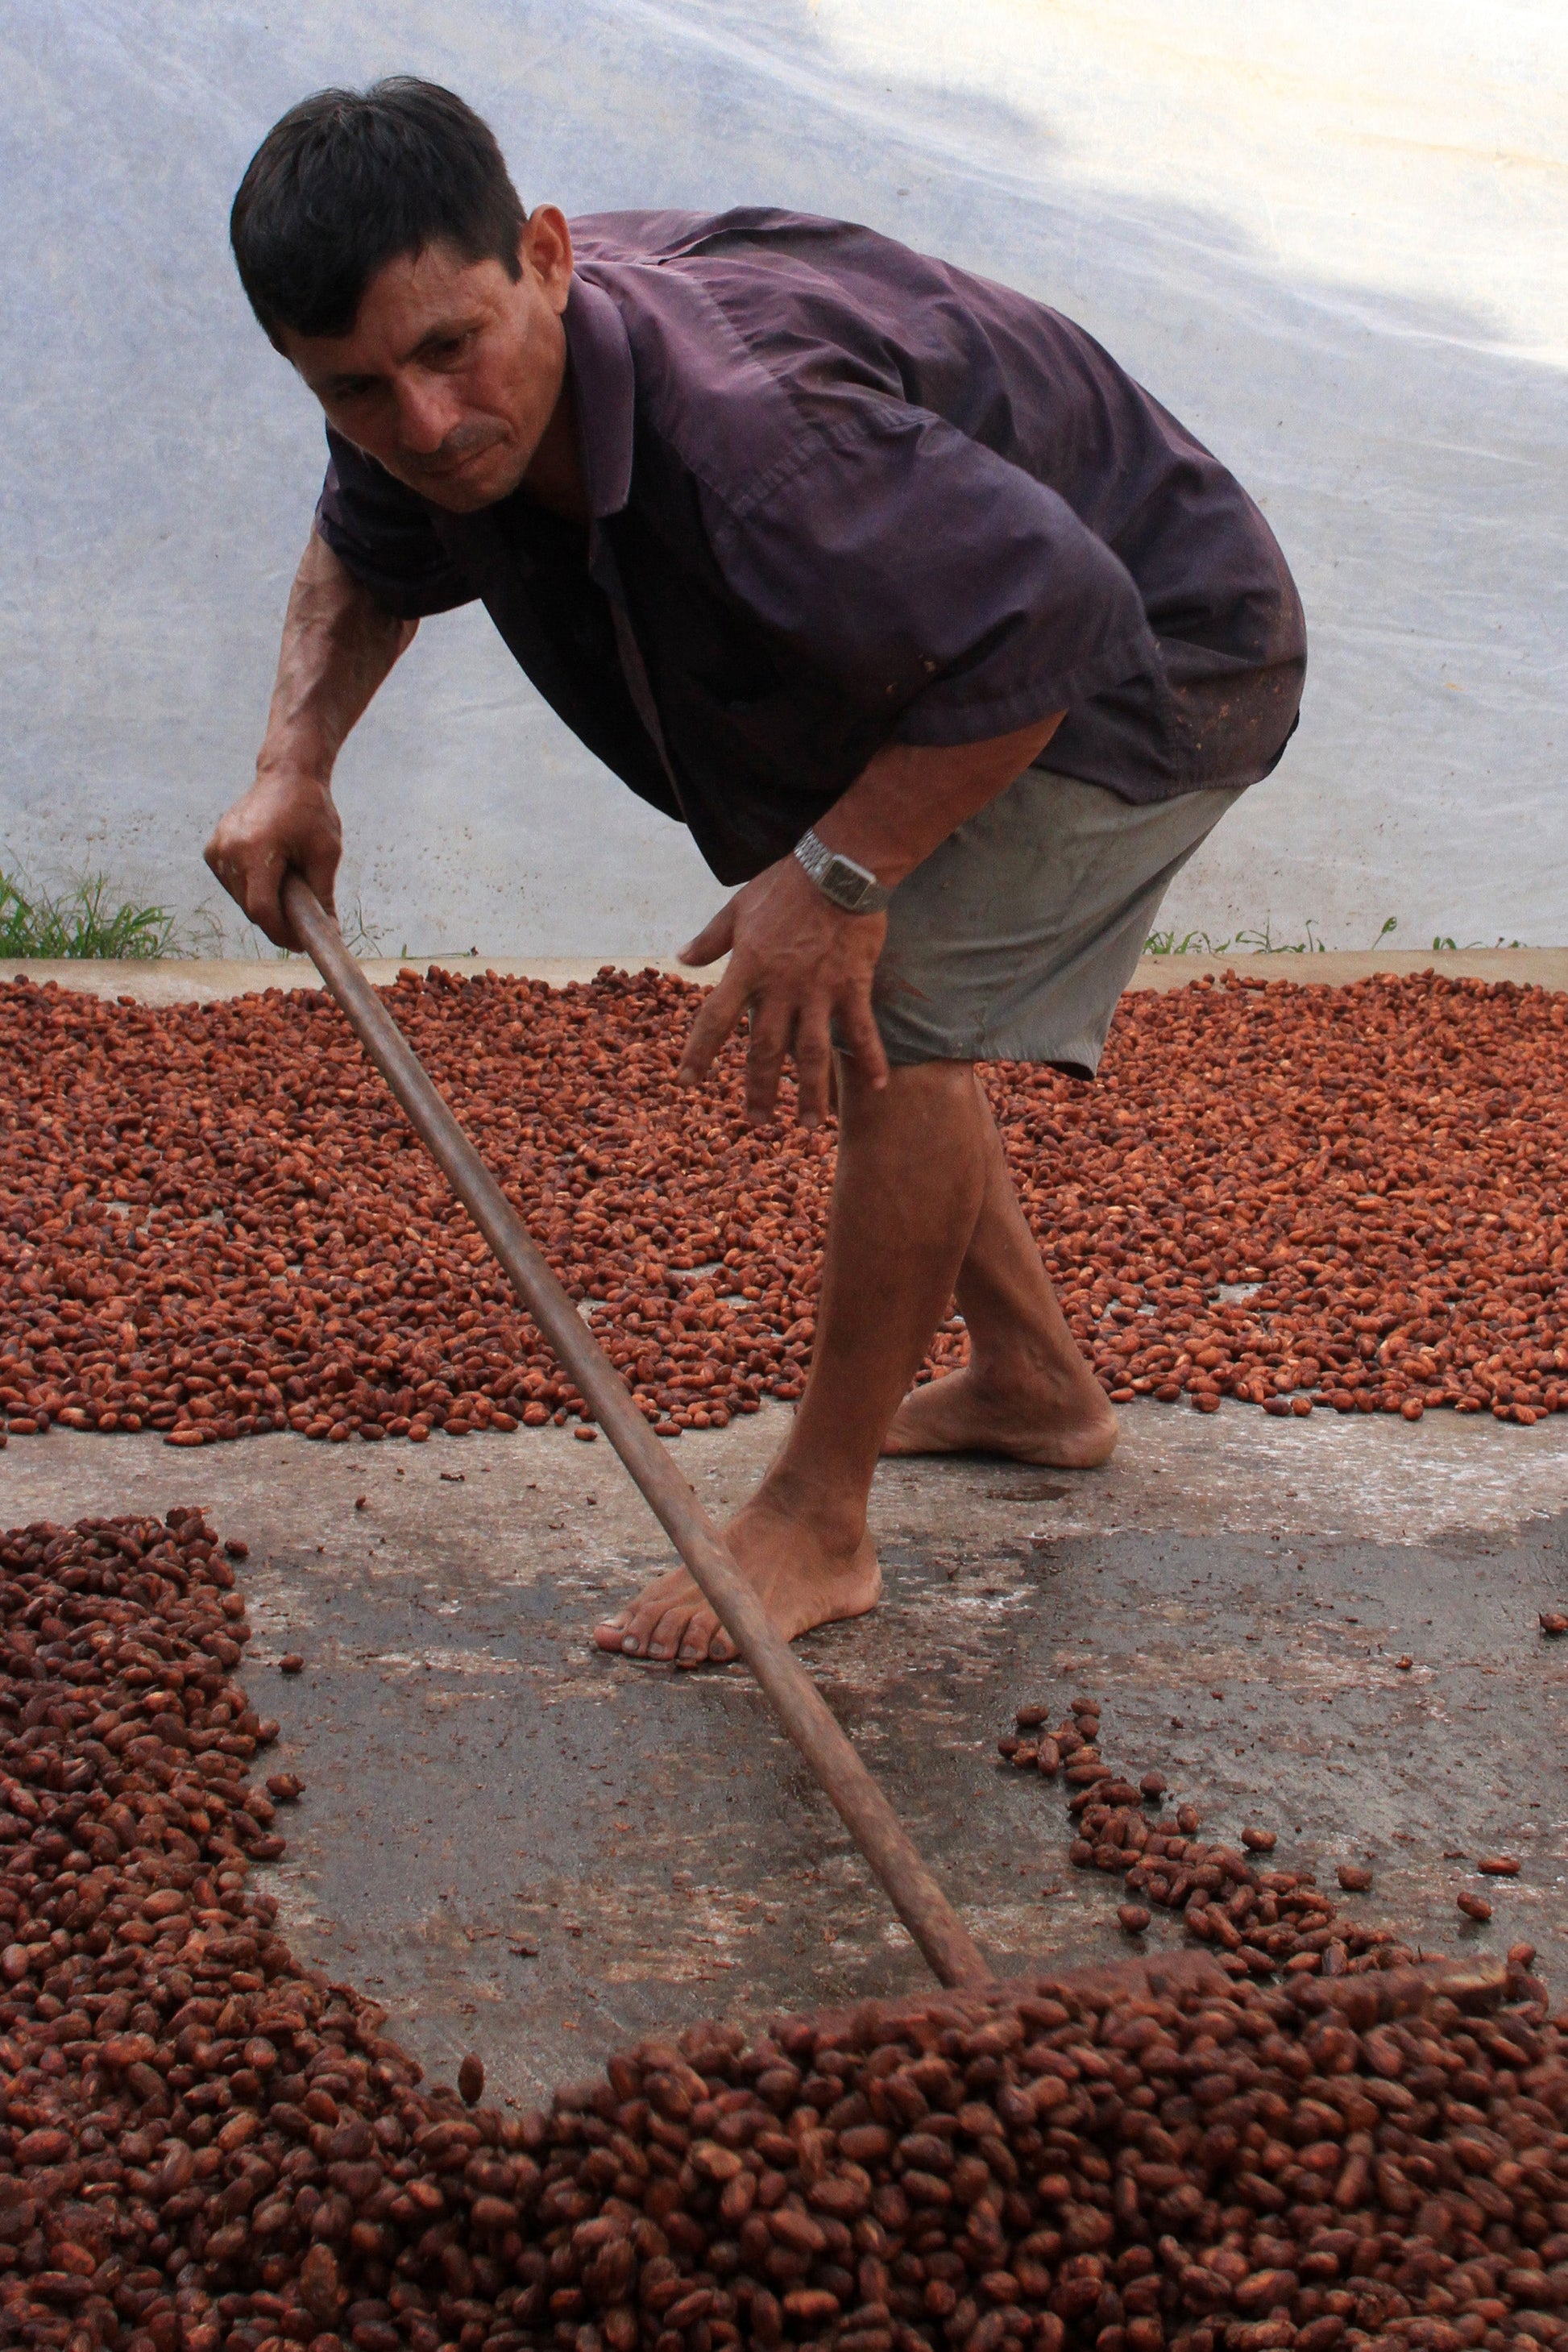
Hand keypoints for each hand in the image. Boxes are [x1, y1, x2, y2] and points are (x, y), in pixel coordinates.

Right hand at [204, 770, 341, 949]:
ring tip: (289, 890)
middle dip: (277, 921)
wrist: (286, 775)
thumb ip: (323, 895)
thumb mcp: (326, 853)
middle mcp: (228, 851)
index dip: (281, 933)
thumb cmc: (311, 810)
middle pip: (251, 908)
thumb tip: (329, 932)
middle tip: (302, 925)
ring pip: (241, 899)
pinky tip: (270, 875)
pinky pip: (232, 885)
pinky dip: (251, 889)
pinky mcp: (212, 850)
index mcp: (255, 850)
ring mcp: (216, 850)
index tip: (300, 944)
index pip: (262, 910)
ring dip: (264, 905)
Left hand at [677, 853, 889, 1126]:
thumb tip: (681, 957)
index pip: (715, 1019)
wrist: (838, 867)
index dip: (699, 1053)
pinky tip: (877, 1088)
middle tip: (757, 1124)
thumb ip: (711, 938)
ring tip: (810, 1127)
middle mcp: (780, 987)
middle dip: (760, 1091)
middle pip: (766, 1050)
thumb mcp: (737, 907)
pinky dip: (870, 1059)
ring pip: (812, 1053)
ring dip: (811, 1094)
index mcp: (747, 969)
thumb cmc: (785, 884)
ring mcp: (818, 990)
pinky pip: (861, 1030)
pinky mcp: (853, 985)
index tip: (686, 1083)